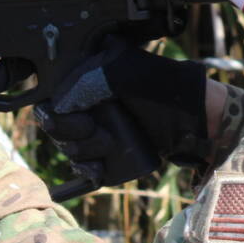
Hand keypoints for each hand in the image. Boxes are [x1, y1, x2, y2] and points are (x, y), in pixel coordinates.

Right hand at [34, 39, 210, 186]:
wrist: (193, 117)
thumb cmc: (163, 87)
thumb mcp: (123, 72)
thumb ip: (87, 82)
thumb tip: (59, 108)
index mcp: (85, 79)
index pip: (50, 103)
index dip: (58, 116)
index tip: (82, 120)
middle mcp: (87, 104)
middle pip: (56, 129)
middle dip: (75, 134)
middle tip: (97, 132)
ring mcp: (98, 129)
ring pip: (70, 149)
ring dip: (85, 151)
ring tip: (110, 144)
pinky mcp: (109, 152)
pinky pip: (84, 167)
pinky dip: (87, 171)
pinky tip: (98, 170)